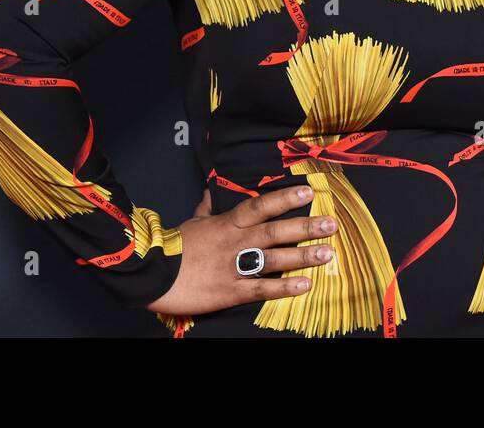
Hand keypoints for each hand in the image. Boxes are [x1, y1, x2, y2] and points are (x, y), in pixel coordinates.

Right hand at [145, 184, 334, 315]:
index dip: (285, 199)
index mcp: (227, 223)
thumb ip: (206, 208)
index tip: (308, 193)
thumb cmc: (173, 246)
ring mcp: (234, 267)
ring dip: (303, 256)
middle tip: (331, 224)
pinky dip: (284, 287)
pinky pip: (262, 288)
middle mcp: (236, 242)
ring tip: (327, 253)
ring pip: (275, 259)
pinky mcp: (231, 291)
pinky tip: (305, 285)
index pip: (261, 206)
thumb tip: (209, 192)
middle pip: (276, 232)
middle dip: (305, 227)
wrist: (151, 274)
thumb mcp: (192, 222)